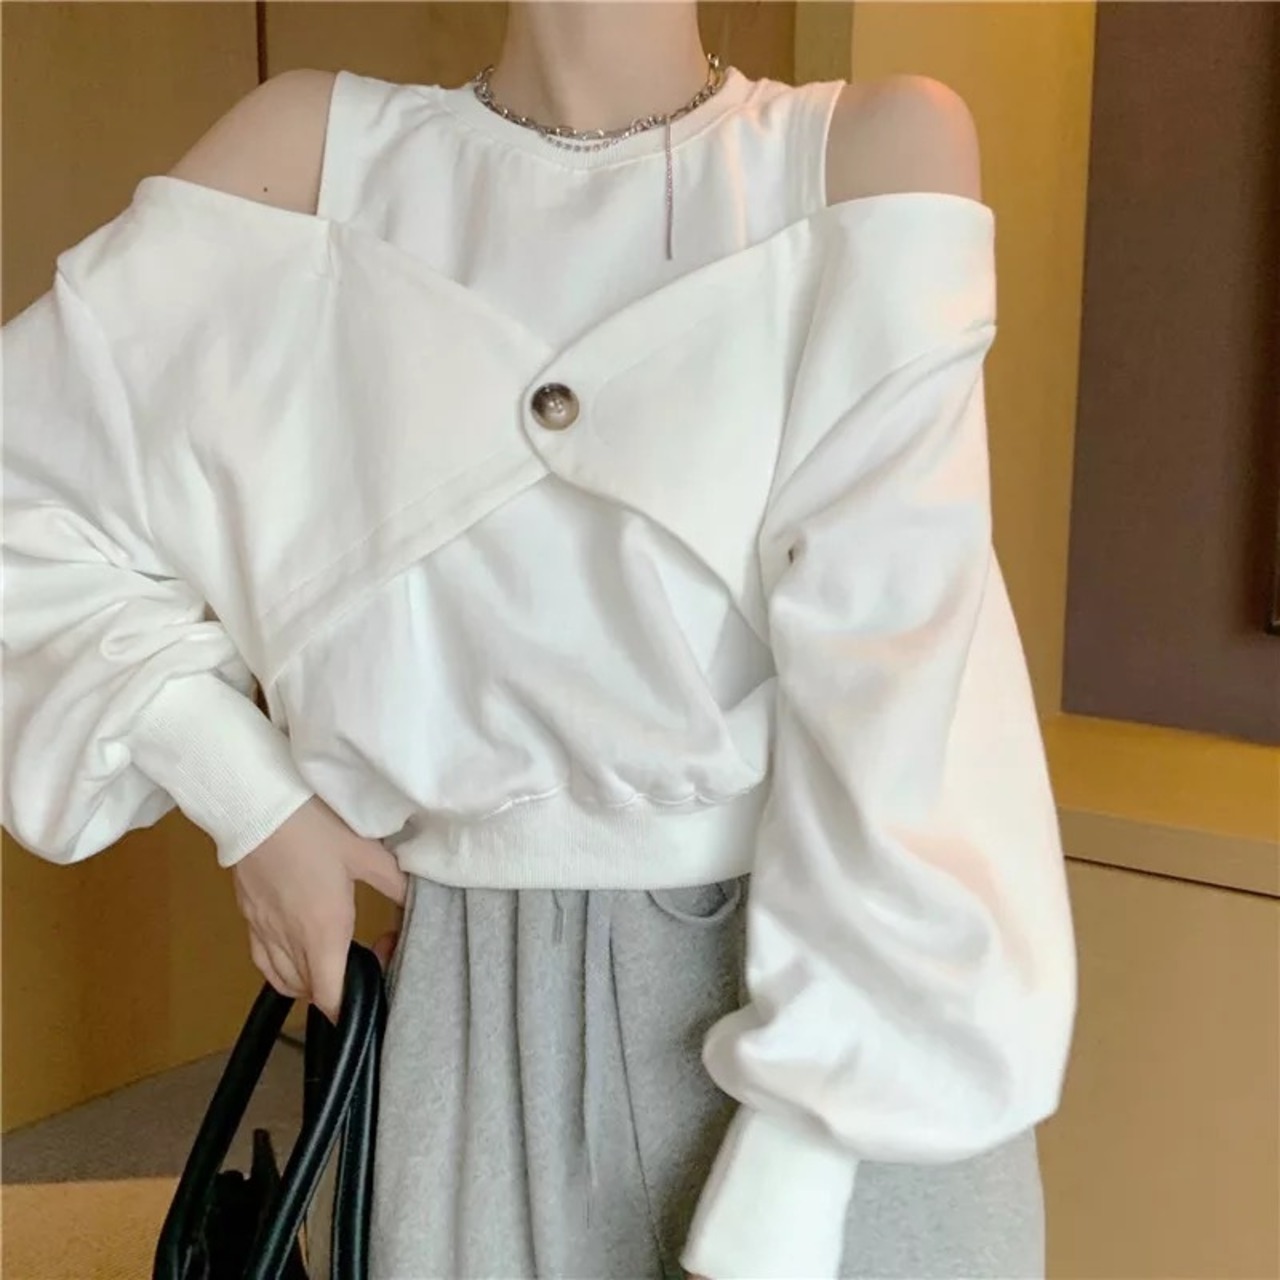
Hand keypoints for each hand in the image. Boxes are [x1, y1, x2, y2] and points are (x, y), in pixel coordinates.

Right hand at [231, 795, 408, 1021]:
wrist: (258, 805)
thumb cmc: (316, 828)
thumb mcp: (367, 853)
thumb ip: (396, 885)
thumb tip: (418, 904)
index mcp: (323, 931)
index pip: (329, 997)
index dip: (349, 1008)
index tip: (370, 990)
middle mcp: (290, 940)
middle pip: (309, 992)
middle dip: (336, 989)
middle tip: (362, 958)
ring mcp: (263, 931)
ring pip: (284, 981)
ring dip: (309, 982)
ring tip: (332, 957)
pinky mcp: (247, 917)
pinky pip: (263, 961)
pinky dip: (282, 968)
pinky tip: (298, 944)